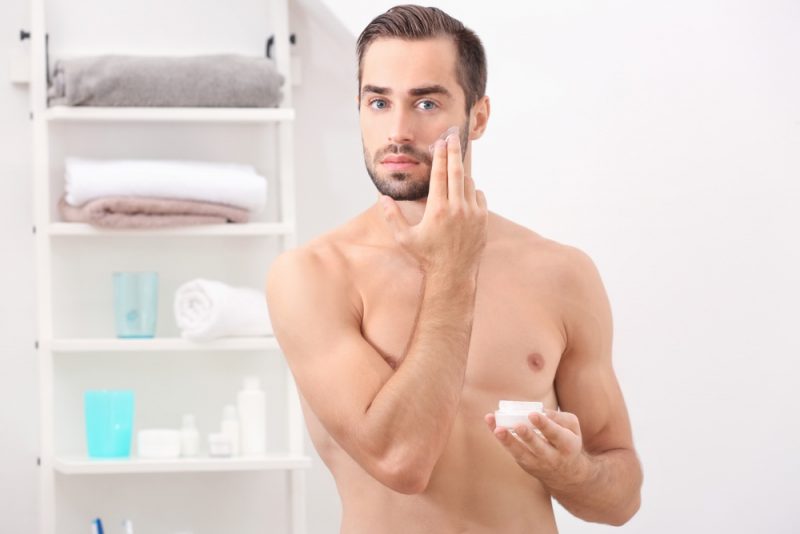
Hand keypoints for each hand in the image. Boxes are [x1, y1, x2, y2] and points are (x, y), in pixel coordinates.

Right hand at [380, 131, 487, 276]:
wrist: (453, 273)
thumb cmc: (426, 256)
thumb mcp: (404, 238)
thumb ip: (392, 217)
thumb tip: (384, 198)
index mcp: (438, 210)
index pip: (440, 174)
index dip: (440, 155)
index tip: (440, 142)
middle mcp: (457, 208)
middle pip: (457, 171)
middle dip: (454, 151)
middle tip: (453, 136)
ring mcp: (473, 213)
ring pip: (468, 183)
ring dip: (460, 174)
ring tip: (453, 168)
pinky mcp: (483, 219)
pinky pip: (478, 195)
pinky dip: (471, 191)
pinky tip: (463, 193)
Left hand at [484, 409, 593, 489]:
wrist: (566, 475)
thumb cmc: (568, 443)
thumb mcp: (573, 429)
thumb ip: (560, 417)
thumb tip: (541, 411)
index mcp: (568, 446)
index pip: (556, 435)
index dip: (544, 425)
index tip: (533, 414)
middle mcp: (552, 458)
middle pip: (538, 447)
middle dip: (528, 436)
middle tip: (518, 425)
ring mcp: (537, 463)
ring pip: (521, 453)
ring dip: (508, 441)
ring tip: (498, 429)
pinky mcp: (525, 464)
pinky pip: (513, 452)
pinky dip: (503, 440)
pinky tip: (493, 427)